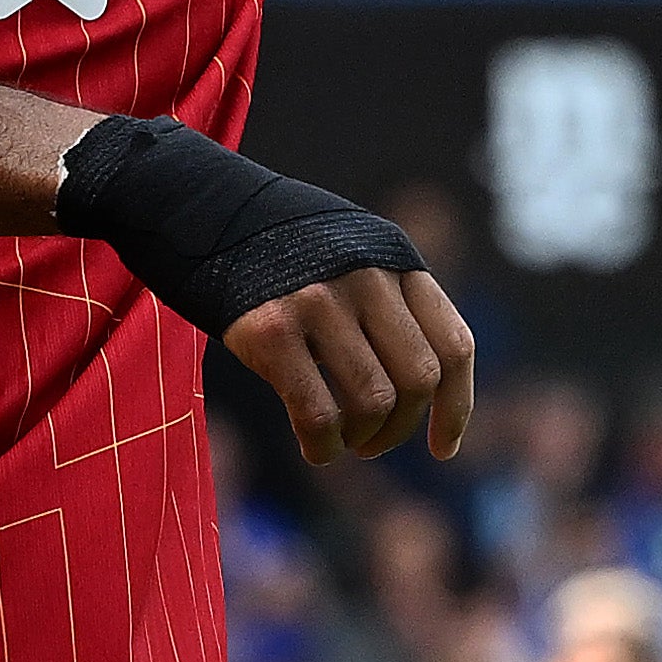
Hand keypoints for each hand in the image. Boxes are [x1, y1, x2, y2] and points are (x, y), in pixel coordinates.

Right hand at [223, 263, 477, 466]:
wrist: (205, 212)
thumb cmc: (286, 252)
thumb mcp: (355, 256)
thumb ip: (391, 304)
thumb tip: (422, 392)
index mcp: (397, 261)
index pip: (454, 345)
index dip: (456, 408)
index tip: (443, 450)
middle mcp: (368, 277)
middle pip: (418, 379)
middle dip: (401, 428)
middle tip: (374, 443)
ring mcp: (320, 301)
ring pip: (374, 400)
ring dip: (362, 438)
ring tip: (341, 441)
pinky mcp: (273, 329)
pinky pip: (318, 412)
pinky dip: (322, 445)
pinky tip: (314, 448)